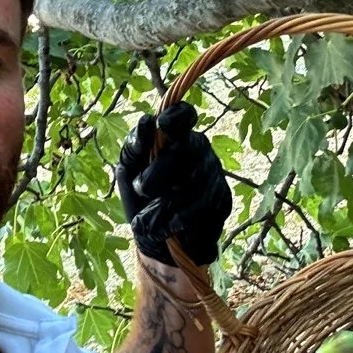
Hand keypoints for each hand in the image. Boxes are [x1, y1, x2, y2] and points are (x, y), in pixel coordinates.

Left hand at [116, 102, 231, 266]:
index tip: (162, 124)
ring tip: (150, 217)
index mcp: (175, 136)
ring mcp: (215, 173)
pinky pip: (205, 205)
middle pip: (188, 148)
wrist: (156, 238)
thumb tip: (146, 121)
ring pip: (195, 179)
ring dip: (167, 202)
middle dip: (161, 171)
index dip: (176, 117)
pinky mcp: (223, 198)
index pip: (184, 115)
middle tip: (142, 188)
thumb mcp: (128, 170)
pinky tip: (169, 225)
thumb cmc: (140, 197)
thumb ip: (134, 145)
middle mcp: (199, 149)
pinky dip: (181, 218)